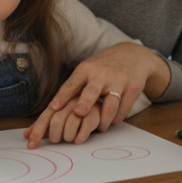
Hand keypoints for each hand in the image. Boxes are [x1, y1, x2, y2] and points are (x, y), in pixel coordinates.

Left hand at [22, 42, 168, 147]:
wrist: (132, 55)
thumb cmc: (100, 68)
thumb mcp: (85, 72)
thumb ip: (69, 91)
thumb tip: (48, 112)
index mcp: (85, 69)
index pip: (72, 83)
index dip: (63, 95)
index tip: (54, 107)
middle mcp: (101, 74)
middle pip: (92, 90)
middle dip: (85, 102)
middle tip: (78, 113)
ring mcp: (118, 80)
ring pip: (111, 103)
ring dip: (104, 119)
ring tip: (100, 127)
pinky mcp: (133, 87)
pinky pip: (124, 107)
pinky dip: (117, 117)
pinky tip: (112, 121)